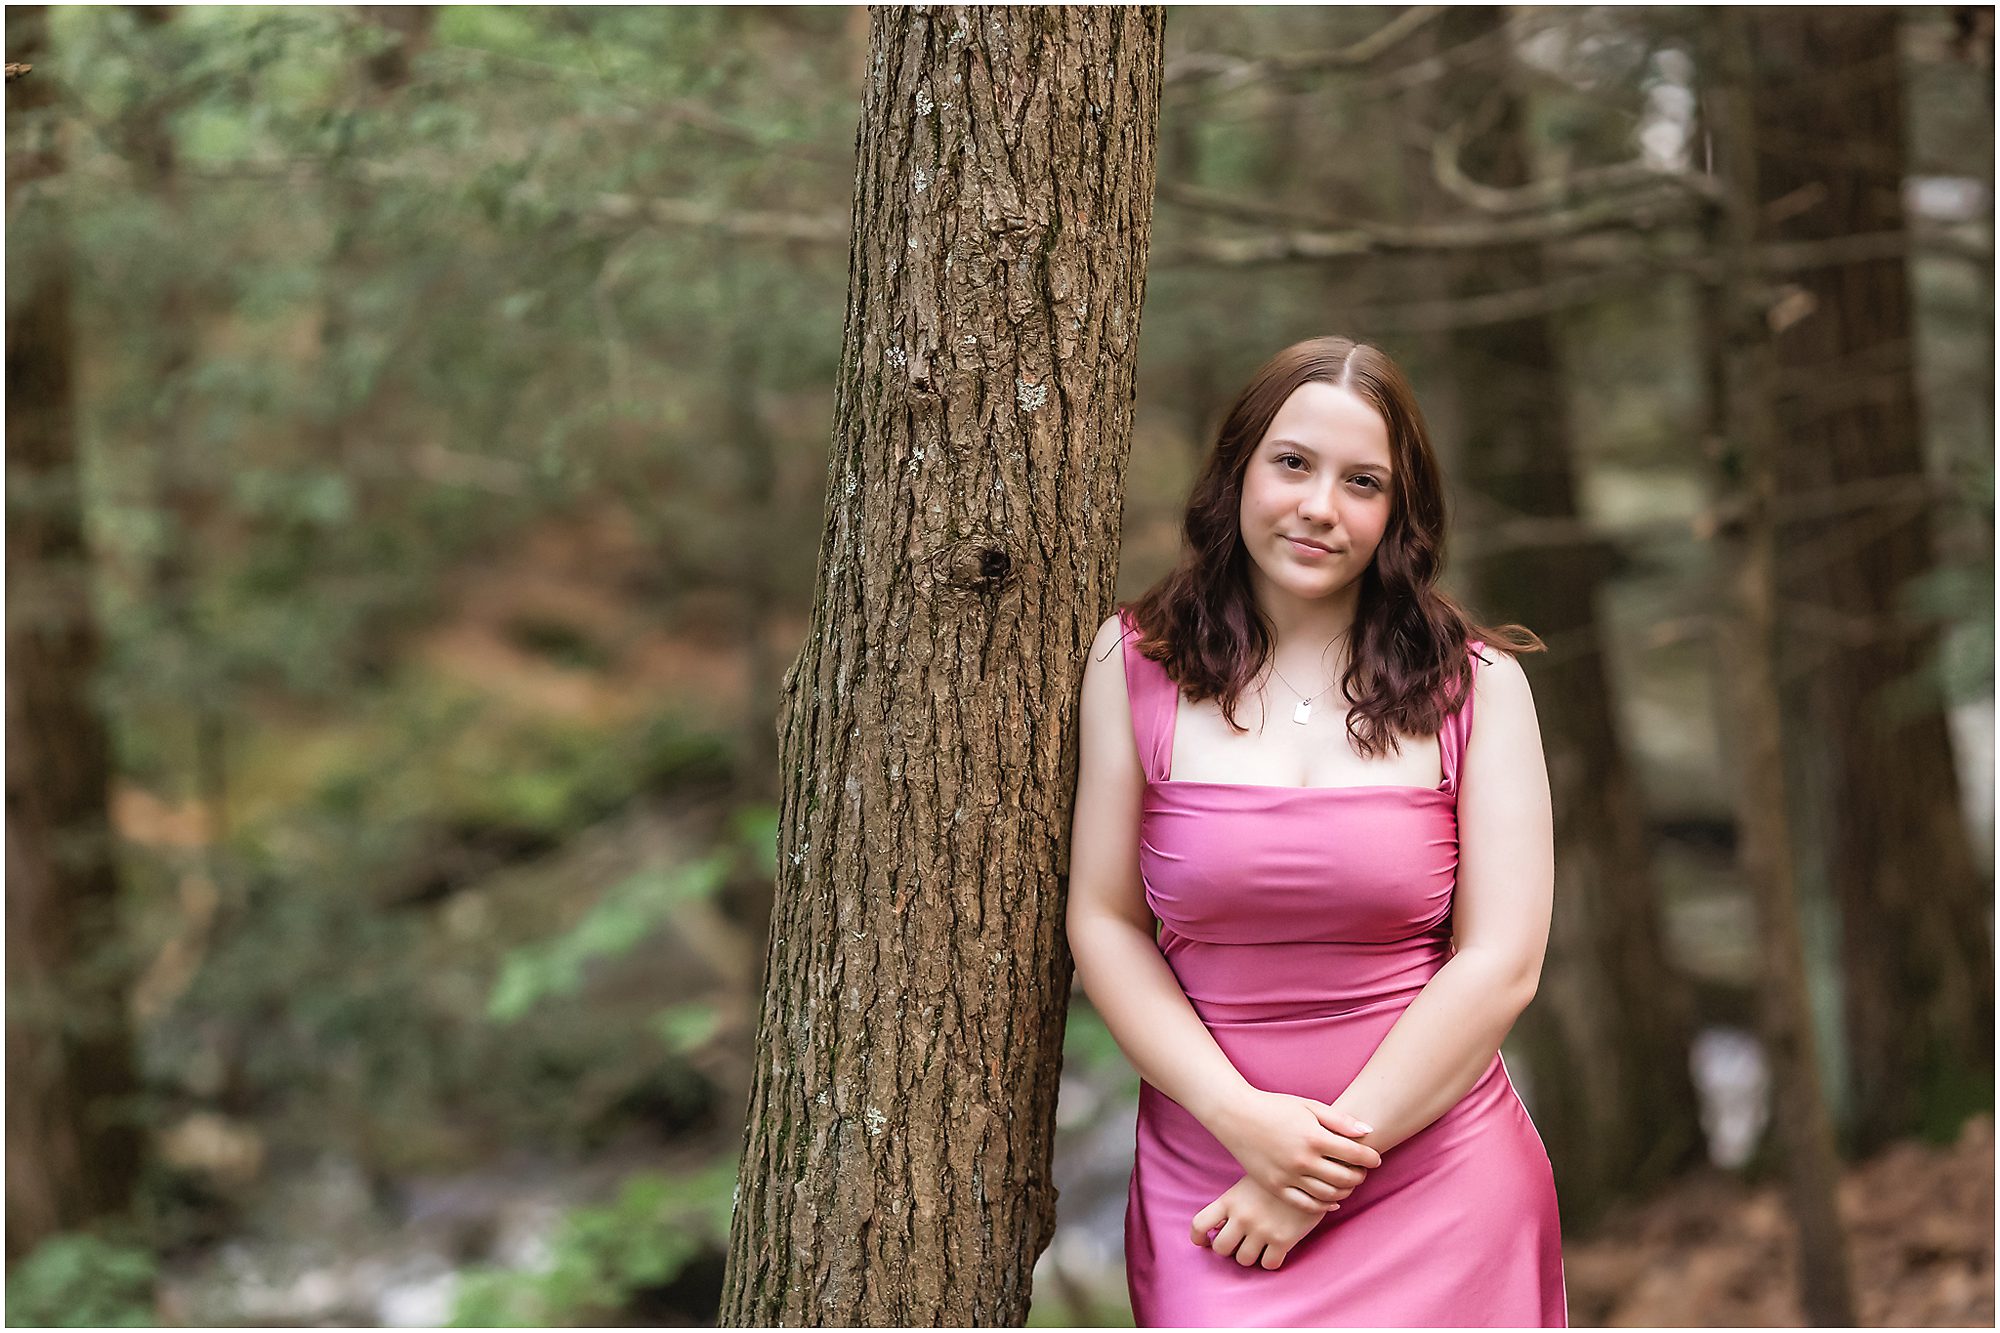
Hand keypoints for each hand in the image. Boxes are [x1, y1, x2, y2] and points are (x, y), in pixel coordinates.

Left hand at [1190, 1173, 1330, 1270]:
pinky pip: (1269, 1264)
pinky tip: (1275, 1250)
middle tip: (1239, 1243)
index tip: (1206, 1241)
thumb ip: (1232, 1203)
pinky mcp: (1283, 1240)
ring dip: (1250, 1256)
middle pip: (1222, 1248)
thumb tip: (1217, 1225)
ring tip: (1259, 1245)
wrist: (1311, 1171)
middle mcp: (1243, 1216)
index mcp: (1230, 1199)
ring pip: (1244, 1260)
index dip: (1198, 1238)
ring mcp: (1262, 1229)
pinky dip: (1270, 1261)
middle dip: (1229, 1248)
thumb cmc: (1278, 1176)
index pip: (1200, 1224)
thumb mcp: (1248, 1182)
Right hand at [1206, 1087, 1381, 1211]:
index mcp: (1313, 1137)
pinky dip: (1323, 1206)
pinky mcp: (1275, 1187)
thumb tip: (1368, 1132)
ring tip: (1348, 1184)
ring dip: (1345, 1192)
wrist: (1236, 1116)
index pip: (1354, 1154)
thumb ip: (1339, 1120)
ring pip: (1328, 1195)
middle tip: (1363, 1172)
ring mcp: (1288, 1176)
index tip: (1375, 1158)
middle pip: (1344, 1178)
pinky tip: (1332, 1200)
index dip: (1370, 1158)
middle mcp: (1302, 1160)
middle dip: (1360, 1176)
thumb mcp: (1309, 1105)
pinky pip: (1305, 1204)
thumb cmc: (1275, 1107)